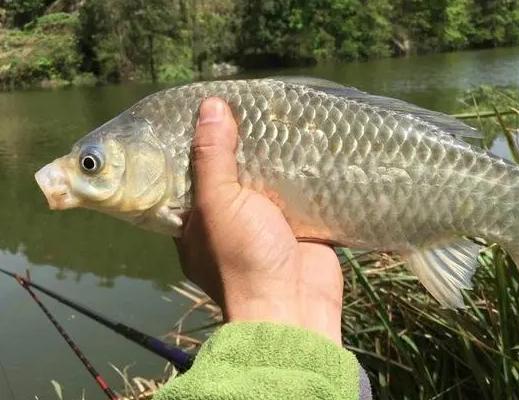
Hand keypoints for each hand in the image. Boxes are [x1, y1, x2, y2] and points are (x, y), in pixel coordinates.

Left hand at [175, 98, 343, 343]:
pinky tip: (307, 141)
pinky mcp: (297, 226)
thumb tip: (209, 105)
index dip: (197, 143)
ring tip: (278, 113)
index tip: (207, 109)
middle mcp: (228, 222)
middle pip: (232, 174)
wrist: (294, 306)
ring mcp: (265, 224)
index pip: (190, 174)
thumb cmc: (243, 258)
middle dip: (240, 144)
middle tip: (248, 104)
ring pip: (266, 182)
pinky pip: (297, 193)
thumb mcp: (217, 204)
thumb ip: (211, 157)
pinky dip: (302, 172)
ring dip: (273, 156)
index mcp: (195, 221)